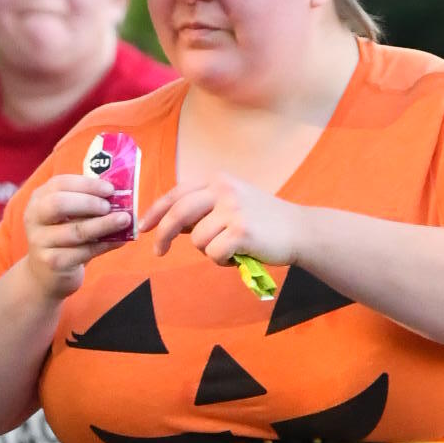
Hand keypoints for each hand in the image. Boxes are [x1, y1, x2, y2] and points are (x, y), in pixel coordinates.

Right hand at [23, 174, 131, 301]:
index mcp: (38, 200)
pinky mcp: (53, 263)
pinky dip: (104, 245)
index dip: (87, 184)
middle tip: (109, 206)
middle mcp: (34, 218)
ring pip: (75, 231)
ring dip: (103, 224)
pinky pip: (83, 252)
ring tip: (124, 220)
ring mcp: (41, 242)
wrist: (45, 276)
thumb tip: (119, 195)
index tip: (109, 189)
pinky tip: (120, 240)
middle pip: (60, 204)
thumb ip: (85, 203)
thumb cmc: (62, 239)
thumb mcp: (67, 217)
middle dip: (89, 202)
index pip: (60, 184)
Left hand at [139, 175, 303, 269]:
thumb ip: (202, 210)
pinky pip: (214, 254)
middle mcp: (224, 189)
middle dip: (163, 235)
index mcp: (218, 180)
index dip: (156, 211)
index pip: (177, 194)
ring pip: (198, 240)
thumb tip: (170, 223)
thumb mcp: (231, 204)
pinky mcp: (242, 231)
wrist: (299, 229)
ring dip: (209, 251)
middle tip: (158, 252)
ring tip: (230, 249)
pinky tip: (239, 255)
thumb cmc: (262, 220)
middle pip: (178, 213)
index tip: (144, 227)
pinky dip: (222, 261)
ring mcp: (234, 209)